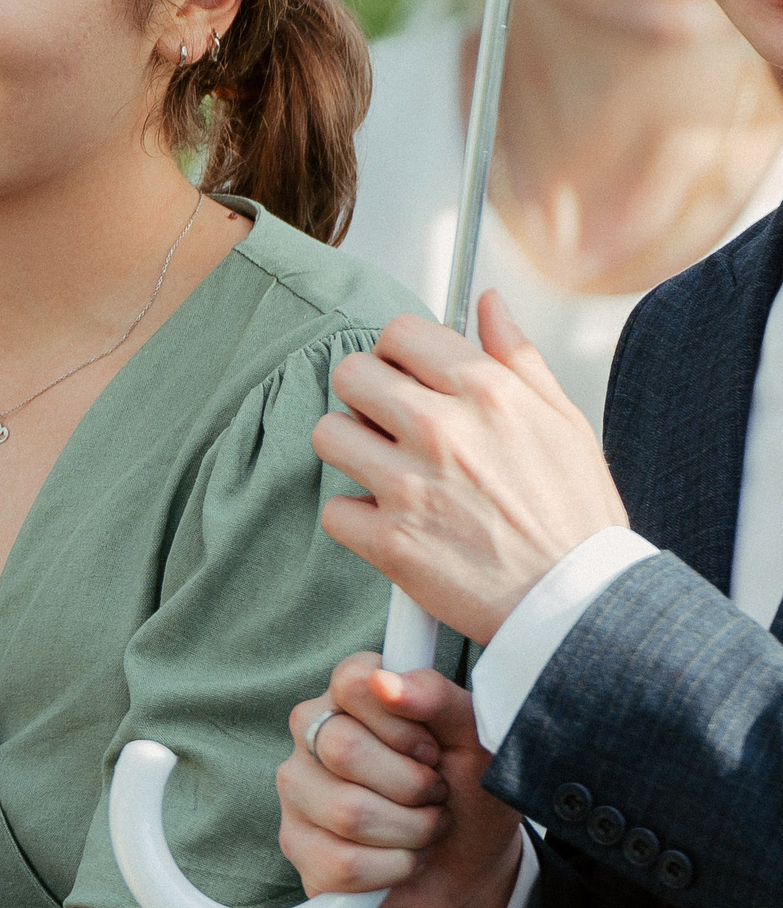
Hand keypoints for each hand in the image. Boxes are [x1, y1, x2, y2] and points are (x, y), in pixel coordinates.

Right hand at [278, 654, 523, 907]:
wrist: (471, 868)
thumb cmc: (469, 793)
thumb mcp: (475, 741)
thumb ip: (438, 698)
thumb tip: (386, 682)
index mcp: (351, 695)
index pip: (352, 682)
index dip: (404, 724)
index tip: (432, 750)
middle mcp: (311, 735)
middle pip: (343, 748)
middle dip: (413, 786)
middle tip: (434, 794)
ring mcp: (297, 790)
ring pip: (347, 812)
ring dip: (411, 832)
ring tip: (424, 830)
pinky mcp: (296, 847)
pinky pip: (343, 864)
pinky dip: (395, 868)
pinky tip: (402, 859)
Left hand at [314, 292, 628, 642]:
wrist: (577, 603)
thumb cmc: (574, 516)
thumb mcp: (564, 422)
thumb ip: (517, 356)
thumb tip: (488, 304)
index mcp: (488, 393)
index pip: (401, 333)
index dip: (398, 352)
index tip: (406, 374)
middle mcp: (443, 430)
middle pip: (351, 374)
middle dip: (366, 395)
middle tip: (389, 423)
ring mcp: (411, 486)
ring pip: (330, 434)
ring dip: (352, 451)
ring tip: (387, 470)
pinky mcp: (389, 541)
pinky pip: (334, 509)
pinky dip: (356, 519)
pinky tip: (392, 522)